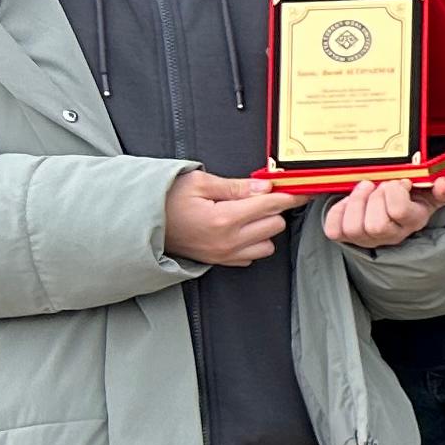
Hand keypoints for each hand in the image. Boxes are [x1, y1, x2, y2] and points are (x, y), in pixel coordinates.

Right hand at [165, 168, 298, 267]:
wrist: (141, 223)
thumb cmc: (166, 200)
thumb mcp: (199, 182)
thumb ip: (236, 186)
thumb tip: (265, 186)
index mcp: (223, 218)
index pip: (271, 206)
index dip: (289, 195)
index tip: (303, 190)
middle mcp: (228, 241)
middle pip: (275, 225)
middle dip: (272, 209)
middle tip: (258, 196)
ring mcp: (225, 255)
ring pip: (268, 244)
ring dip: (264, 228)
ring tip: (245, 214)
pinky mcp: (220, 262)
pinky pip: (252, 256)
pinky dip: (253, 243)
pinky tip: (238, 229)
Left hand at [323, 174, 444, 250]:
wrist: (396, 206)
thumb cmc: (413, 197)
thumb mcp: (433, 191)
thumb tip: (442, 185)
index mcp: (413, 222)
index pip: (399, 213)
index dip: (395, 192)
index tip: (400, 182)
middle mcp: (390, 235)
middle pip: (375, 225)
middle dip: (374, 197)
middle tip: (380, 185)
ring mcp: (367, 238)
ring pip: (354, 228)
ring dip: (356, 202)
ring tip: (365, 189)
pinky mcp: (346, 236)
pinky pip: (334, 229)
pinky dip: (337, 212)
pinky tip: (349, 202)